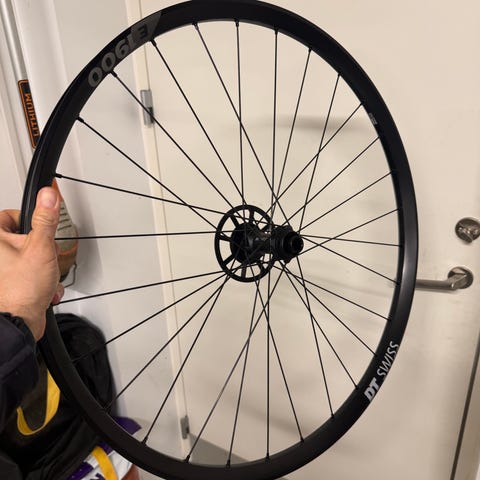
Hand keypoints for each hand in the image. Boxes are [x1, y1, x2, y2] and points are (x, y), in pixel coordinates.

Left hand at [0, 187, 63, 339]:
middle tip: (44, 257)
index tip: (39, 231)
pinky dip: (42, 282)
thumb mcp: (40, 246)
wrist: (20, 321)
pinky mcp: (10, 285)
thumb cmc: (22, 288)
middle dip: (42, 250)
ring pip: (29, 258)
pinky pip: (29, 276)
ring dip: (44, 268)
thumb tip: (47, 195)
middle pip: (23, 239)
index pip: (9, 215)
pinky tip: (45, 289)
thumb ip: (45, 219)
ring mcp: (2, 271)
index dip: (29, 222)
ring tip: (45, 276)